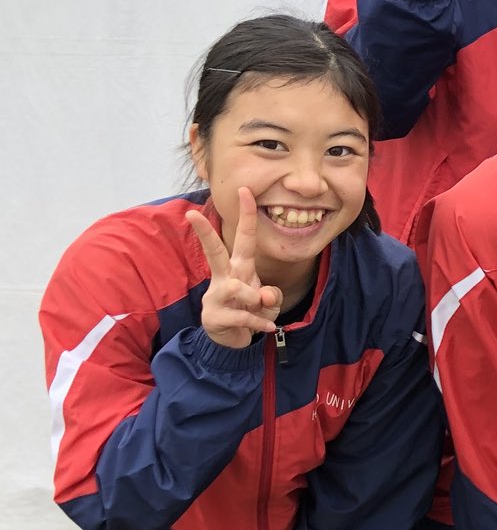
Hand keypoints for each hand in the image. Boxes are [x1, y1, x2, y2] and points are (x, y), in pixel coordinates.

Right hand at [185, 189, 283, 348]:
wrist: (234, 339)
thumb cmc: (250, 310)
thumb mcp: (268, 301)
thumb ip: (271, 295)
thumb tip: (264, 296)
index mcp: (239, 267)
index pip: (243, 238)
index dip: (246, 215)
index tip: (245, 190)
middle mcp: (225, 277)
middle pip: (214, 251)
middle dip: (205, 233)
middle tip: (191, 213)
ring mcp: (216, 296)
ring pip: (236, 288)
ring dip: (255, 298)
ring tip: (262, 308)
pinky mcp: (214, 317)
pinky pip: (242, 317)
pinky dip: (259, 323)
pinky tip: (266, 327)